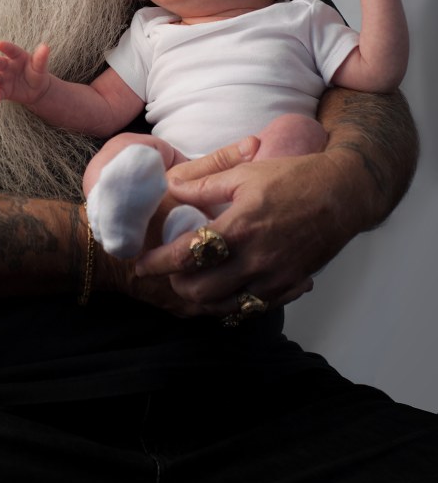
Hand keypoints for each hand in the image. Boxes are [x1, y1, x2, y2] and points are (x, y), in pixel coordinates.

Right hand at [0, 41, 50, 107]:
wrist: (37, 90)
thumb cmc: (37, 73)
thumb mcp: (40, 66)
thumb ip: (41, 58)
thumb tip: (45, 47)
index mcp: (17, 56)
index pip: (11, 50)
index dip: (4, 47)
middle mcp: (7, 66)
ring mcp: (4, 78)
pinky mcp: (4, 90)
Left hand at [135, 147, 350, 317]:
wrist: (342, 195)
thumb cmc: (292, 178)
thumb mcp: (245, 174)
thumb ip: (204, 184)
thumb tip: (171, 187)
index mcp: (239, 228)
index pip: (186, 255)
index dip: (157, 263)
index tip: (140, 264)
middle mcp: (255, 259)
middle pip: (200, 291)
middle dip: (177, 284)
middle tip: (169, 273)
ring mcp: (274, 277)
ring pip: (225, 307)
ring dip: (202, 299)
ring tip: (191, 284)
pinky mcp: (288, 285)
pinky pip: (252, 308)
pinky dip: (232, 304)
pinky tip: (224, 292)